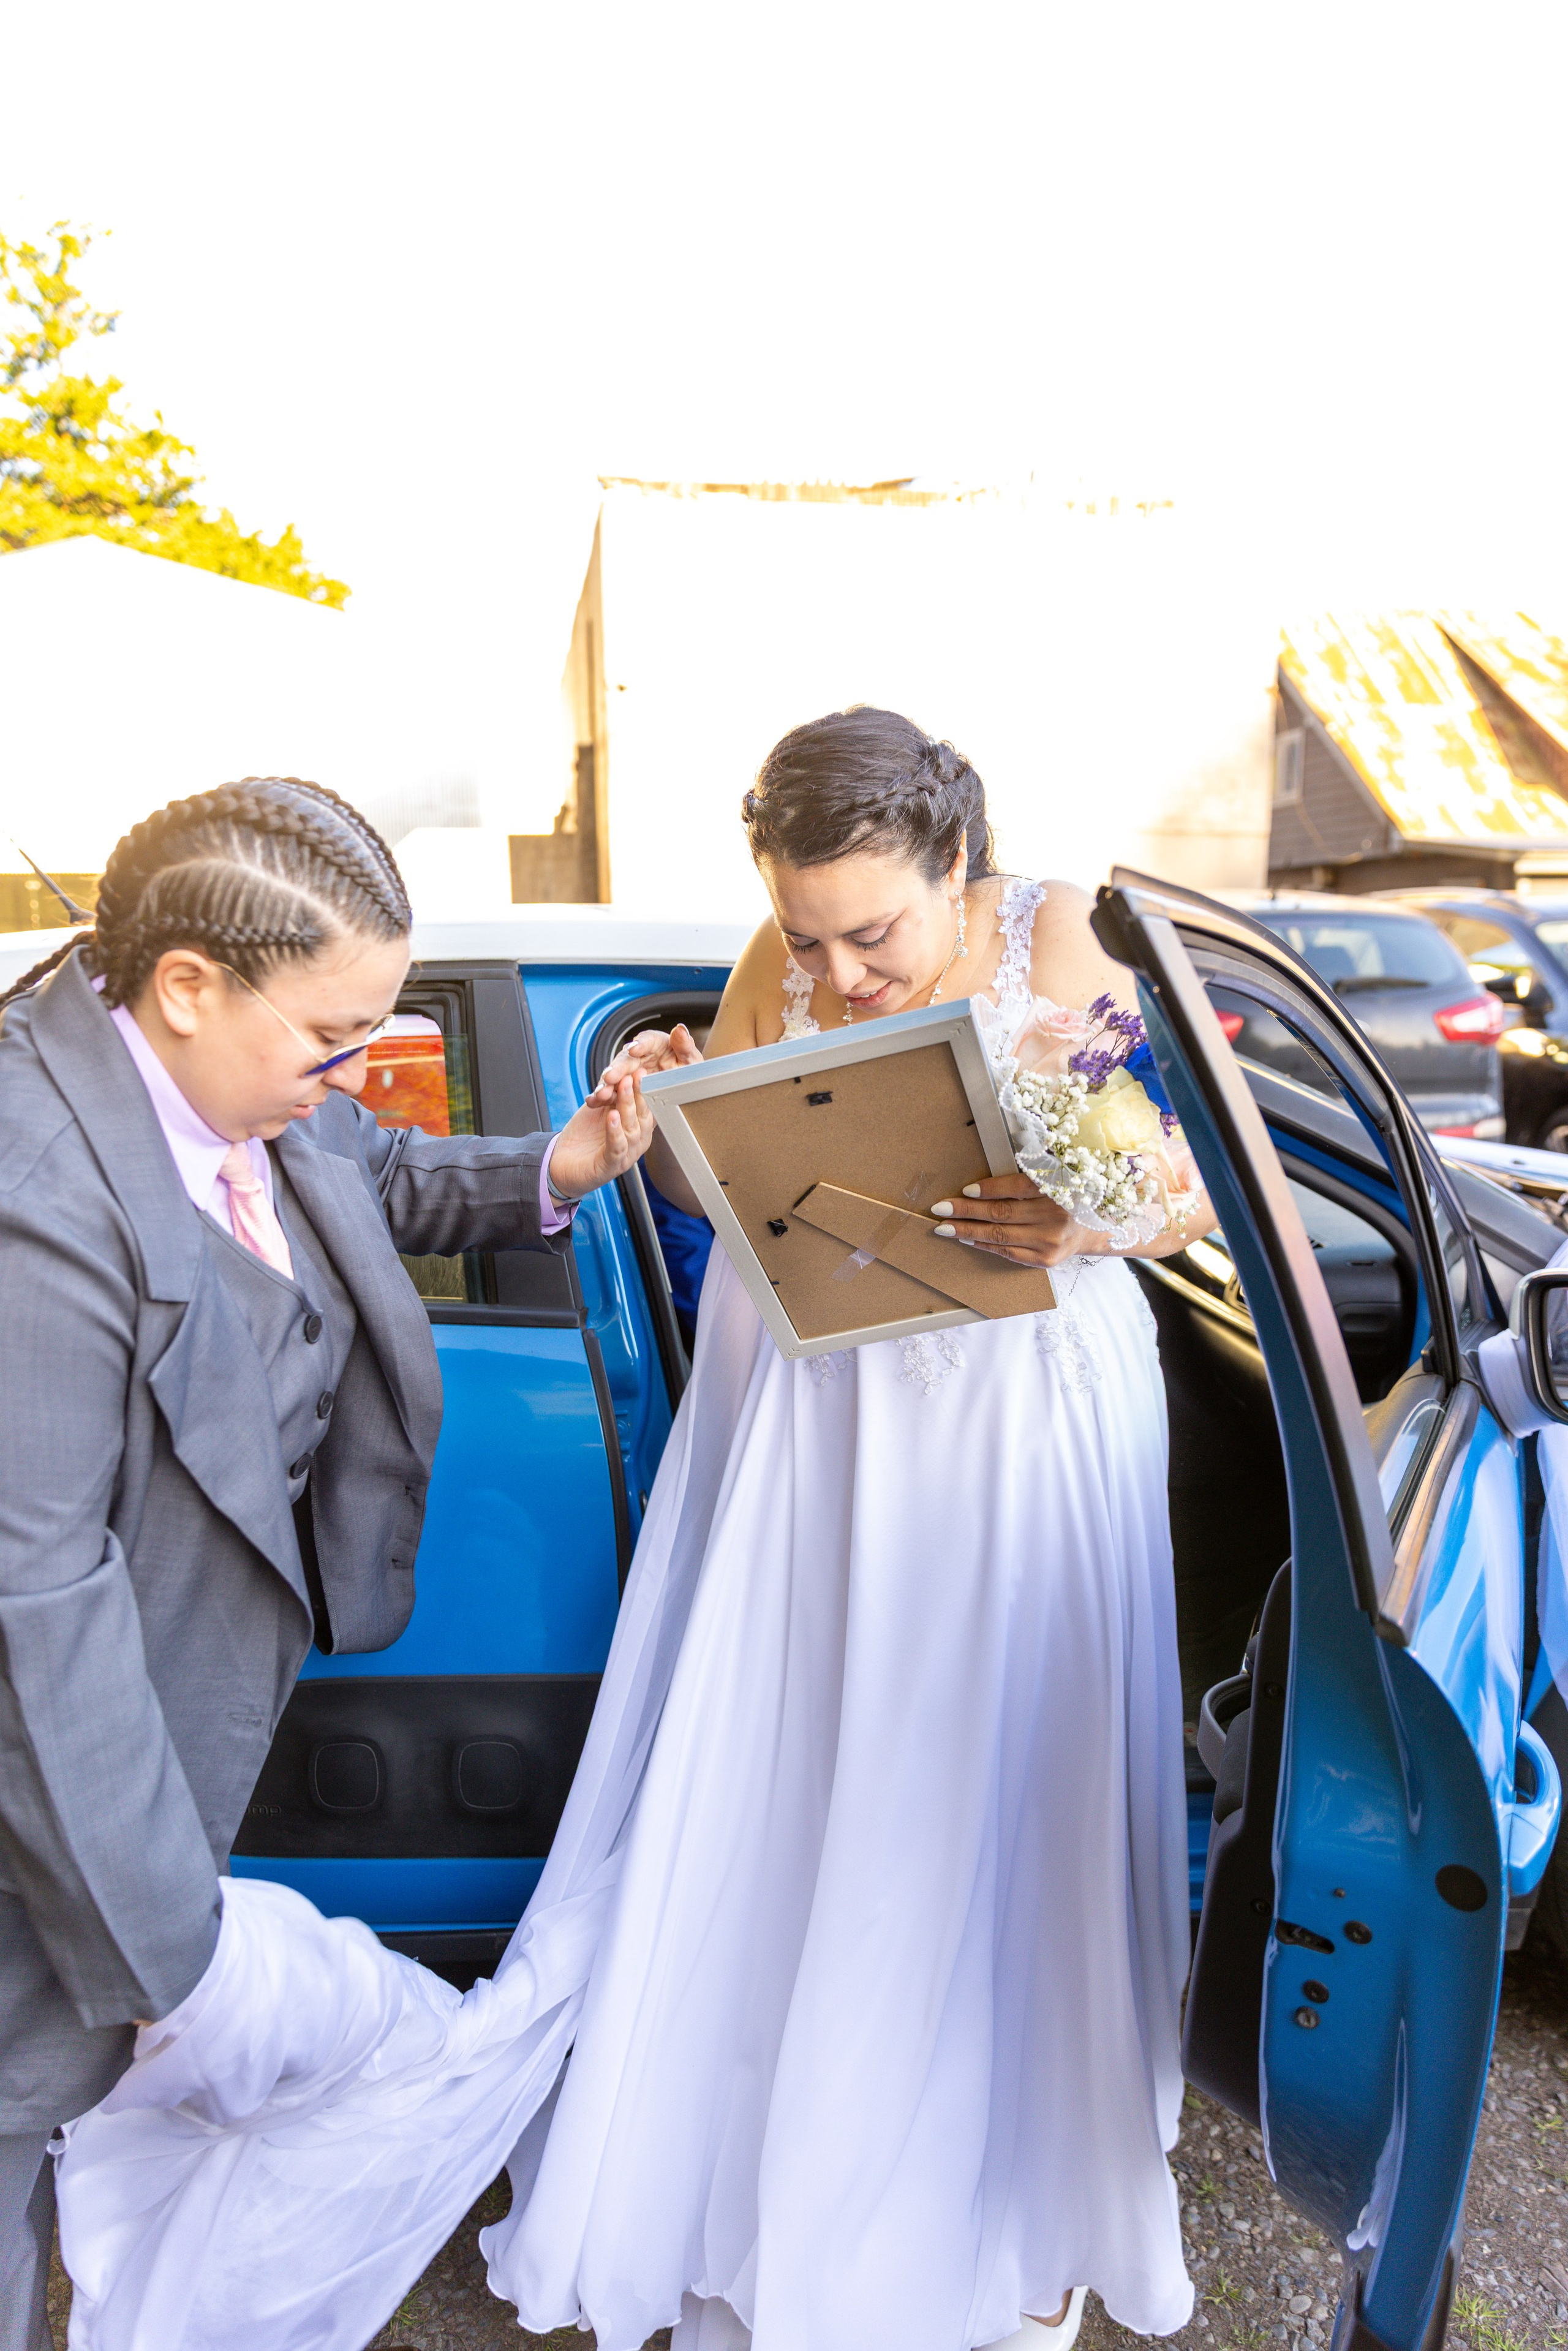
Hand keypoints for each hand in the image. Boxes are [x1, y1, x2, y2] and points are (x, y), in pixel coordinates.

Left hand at [548, 1070, 656, 1198]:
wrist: (561, 1162)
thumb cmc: (583, 1136)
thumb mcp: (600, 1110)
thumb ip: (613, 1096)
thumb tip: (625, 1073)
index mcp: (637, 1128)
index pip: (647, 1107)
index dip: (646, 1089)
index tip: (642, 1070)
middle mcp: (636, 1142)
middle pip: (643, 1116)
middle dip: (640, 1093)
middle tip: (637, 1074)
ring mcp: (626, 1155)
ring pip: (632, 1129)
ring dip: (628, 1106)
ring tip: (624, 1087)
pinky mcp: (611, 1166)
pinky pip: (616, 1147)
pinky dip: (615, 1131)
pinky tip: (612, 1116)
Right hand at [592, 1024, 703, 1090]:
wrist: (680, 1092)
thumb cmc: (686, 1073)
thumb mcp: (691, 1062)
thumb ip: (685, 1046)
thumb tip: (679, 1029)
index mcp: (656, 1043)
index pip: (647, 1040)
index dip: (640, 1044)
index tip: (634, 1049)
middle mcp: (639, 1055)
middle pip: (626, 1059)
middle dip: (617, 1068)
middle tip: (610, 1077)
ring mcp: (629, 1071)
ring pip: (615, 1075)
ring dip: (606, 1084)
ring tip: (601, 1093)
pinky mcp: (622, 1086)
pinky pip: (610, 1090)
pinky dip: (601, 1096)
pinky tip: (593, 1101)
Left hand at [928, 1173, 1096, 1267]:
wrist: (1093, 1228)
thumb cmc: (1066, 1196)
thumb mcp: (1055, 1177)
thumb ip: (1028, 1174)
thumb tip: (983, 1179)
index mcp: (1058, 1188)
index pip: (1017, 1188)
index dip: (989, 1189)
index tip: (965, 1190)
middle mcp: (1055, 1215)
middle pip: (1002, 1213)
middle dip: (967, 1211)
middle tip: (940, 1208)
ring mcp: (1050, 1240)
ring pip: (1000, 1235)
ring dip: (968, 1231)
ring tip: (944, 1227)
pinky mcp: (1045, 1259)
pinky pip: (1007, 1252)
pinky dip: (984, 1245)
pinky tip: (967, 1239)